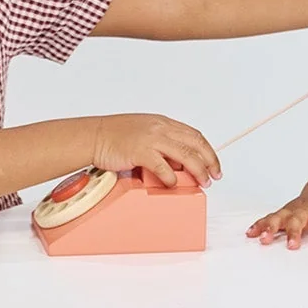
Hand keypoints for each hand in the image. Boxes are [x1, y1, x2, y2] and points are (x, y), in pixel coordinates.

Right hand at [90, 114, 220, 187]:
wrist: (93, 136)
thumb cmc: (114, 136)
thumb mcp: (144, 133)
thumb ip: (162, 144)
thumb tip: (179, 163)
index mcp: (163, 123)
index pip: (194, 135)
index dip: (208, 151)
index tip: (213, 164)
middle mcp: (160, 128)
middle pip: (195, 143)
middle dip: (209, 161)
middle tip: (214, 176)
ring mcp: (151, 139)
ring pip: (185, 155)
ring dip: (197, 170)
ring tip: (202, 182)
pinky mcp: (140, 151)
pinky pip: (163, 167)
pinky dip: (171, 177)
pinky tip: (173, 184)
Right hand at [247, 185, 307, 249]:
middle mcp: (305, 210)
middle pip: (298, 220)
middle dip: (294, 233)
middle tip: (292, 246)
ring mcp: (292, 211)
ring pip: (279, 218)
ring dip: (270, 228)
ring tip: (262, 240)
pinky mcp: (282, 214)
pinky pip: (268, 219)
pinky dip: (259, 225)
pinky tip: (250, 234)